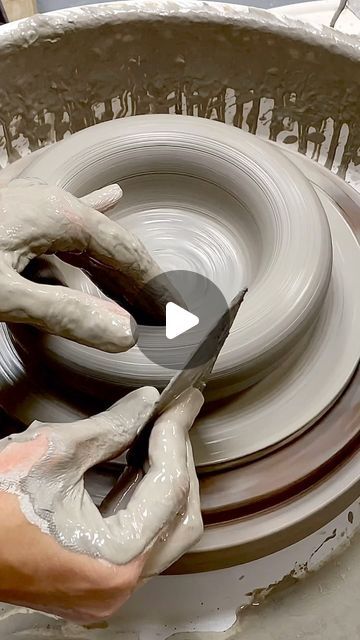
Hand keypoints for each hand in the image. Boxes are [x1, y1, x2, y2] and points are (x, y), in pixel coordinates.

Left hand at [0, 180, 177, 349]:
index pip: (125, 250)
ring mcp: (30, 204)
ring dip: (110, 265)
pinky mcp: (12, 214)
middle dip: (136, 277)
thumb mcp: (5, 293)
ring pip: (85, 237)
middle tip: (161, 310)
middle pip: (109, 243)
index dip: (153, 284)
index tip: (174, 311)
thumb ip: (63, 312)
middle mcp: (49, 202)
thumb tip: (126, 334)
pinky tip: (105, 202)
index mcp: (58, 214)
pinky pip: (61, 228)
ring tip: (137, 286)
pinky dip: (83, 237)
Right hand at [0, 387, 203, 622]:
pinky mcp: (94, 583)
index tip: (181, 405)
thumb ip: (111, 428)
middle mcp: (118, 586)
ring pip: (163, 533)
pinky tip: (137, 467)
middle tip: (173, 419)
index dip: (175, 437)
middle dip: (178, 461)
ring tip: (158, 436)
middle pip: (179, 518)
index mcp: (114, 560)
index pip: (168, 489)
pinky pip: (139, 543)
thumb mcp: (53, 453)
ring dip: (164, 481)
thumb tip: (146, 404)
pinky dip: (143, 503)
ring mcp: (106, 590)